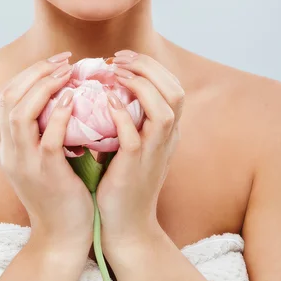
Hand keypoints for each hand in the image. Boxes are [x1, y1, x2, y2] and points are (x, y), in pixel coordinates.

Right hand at [0, 52, 93, 252]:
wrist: (62, 234)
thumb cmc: (59, 189)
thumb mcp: (40, 155)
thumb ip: (42, 126)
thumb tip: (61, 90)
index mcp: (3, 145)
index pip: (4, 97)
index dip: (26, 74)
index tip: (54, 62)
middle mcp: (6, 151)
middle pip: (7, 98)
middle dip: (35, 72)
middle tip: (63, 61)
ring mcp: (23, 163)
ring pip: (20, 113)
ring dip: (44, 87)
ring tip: (68, 74)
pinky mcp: (45, 174)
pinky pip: (47, 137)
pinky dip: (59, 114)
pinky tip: (73, 98)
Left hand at [95, 51, 184, 251]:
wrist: (125, 224)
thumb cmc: (123, 178)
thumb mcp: (134, 141)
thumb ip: (129, 115)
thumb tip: (106, 82)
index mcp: (168, 129)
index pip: (173, 85)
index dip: (150, 65)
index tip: (121, 56)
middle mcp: (167, 138)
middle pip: (175, 91)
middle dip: (147, 67)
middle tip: (117, 59)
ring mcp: (154, 153)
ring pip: (164, 110)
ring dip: (139, 85)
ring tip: (114, 74)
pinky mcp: (135, 168)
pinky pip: (134, 136)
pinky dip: (122, 114)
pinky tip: (106, 99)